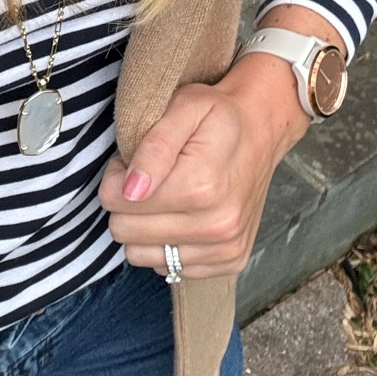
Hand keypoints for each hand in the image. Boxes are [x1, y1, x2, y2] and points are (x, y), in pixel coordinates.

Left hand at [100, 8, 336, 280]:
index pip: (115, 201)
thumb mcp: (185, 107)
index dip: (115, 176)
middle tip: (148, 179)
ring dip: (143, 228)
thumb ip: (154, 146)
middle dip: (126, 203)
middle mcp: (217, 225)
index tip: (134, 162)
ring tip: (165, 198)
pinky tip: (182, 218)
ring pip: (140, 255)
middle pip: (124, 231)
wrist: (261, 130)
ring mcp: (226, 248)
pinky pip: (167, 268)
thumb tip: (132, 191)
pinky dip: (166, 245)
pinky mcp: (230, 262)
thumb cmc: (217, 115)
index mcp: (201, 186)